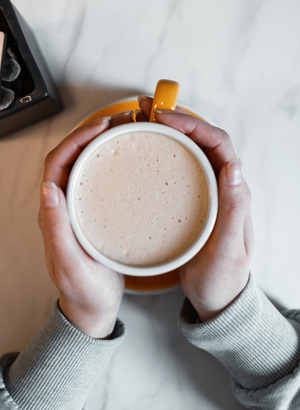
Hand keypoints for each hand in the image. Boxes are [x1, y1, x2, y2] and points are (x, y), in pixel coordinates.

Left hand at [38, 112, 134, 337]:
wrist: (94, 308)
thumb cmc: (84, 291)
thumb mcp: (70, 264)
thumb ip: (57, 229)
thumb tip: (47, 189)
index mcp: (54, 214)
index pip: (57, 164)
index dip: (76, 140)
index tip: (100, 127)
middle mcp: (65, 206)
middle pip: (72, 158)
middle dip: (92, 134)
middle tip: (119, 121)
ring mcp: (81, 209)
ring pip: (87, 166)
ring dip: (103, 145)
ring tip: (126, 132)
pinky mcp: (97, 214)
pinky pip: (101, 180)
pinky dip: (113, 164)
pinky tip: (130, 161)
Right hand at [138, 97, 253, 321]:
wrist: (217, 297)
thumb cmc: (223, 277)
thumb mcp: (229, 248)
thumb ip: (233, 209)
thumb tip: (233, 166)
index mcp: (234, 192)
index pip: (218, 144)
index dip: (194, 125)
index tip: (165, 119)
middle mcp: (221, 186)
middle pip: (202, 139)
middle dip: (176, 119)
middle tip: (146, 110)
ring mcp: (204, 192)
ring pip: (189, 150)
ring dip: (168, 131)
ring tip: (141, 120)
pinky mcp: (189, 202)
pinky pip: (177, 168)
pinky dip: (161, 152)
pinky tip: (144, 150)